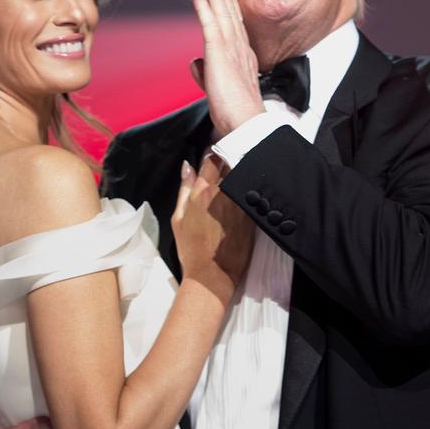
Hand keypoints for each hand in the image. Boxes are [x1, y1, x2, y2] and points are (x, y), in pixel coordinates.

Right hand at [171, 155, 253, 303]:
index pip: (211, 159)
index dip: (213, 154)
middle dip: (230, 160)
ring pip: (244, 177)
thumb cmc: (190, 248)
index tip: (214, 155)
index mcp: (202, 191)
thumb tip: (187, 166)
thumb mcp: (177, 217)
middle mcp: (223, 193)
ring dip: (242, 173)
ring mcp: (240, 204)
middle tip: (229, 162)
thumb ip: (184, 188)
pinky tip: (248, 192)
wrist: (211, 274)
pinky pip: (252, 194)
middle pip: (230, 165)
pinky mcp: (251, 215)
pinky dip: (250, 190)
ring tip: (241, 175)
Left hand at [191, 0, 262, 134]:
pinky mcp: (220, 54)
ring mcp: (231, 49)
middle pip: (230, 13)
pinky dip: (206, 8)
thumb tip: (195, 63)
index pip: (234, 26)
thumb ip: (205, 73)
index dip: (229, 5)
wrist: (245, 123)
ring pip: (223, 13)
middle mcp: (239, 49)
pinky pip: (212, 25)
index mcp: (241, 57)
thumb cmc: (235, 113)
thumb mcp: (216, 88)